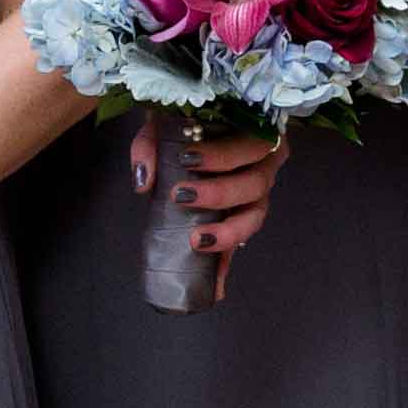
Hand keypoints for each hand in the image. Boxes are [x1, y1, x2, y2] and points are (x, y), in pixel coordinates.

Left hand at [134, 115, 284, 267]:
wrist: (189, 129)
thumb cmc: (186, 121)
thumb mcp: (165, 121)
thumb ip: (150, 144)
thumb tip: (143, 182)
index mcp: (254, 133)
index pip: (249, 144)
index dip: (222, 155)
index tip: (186, 158)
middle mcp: (264, 165)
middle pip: (254, 184)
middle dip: (219, 193)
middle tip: (181, 196)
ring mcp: (258, 194)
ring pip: (255, 217)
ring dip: (228, 231)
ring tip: (198, 240)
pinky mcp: (244, 218)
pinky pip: (241, 241)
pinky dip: (226, 262)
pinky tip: (215, 286)